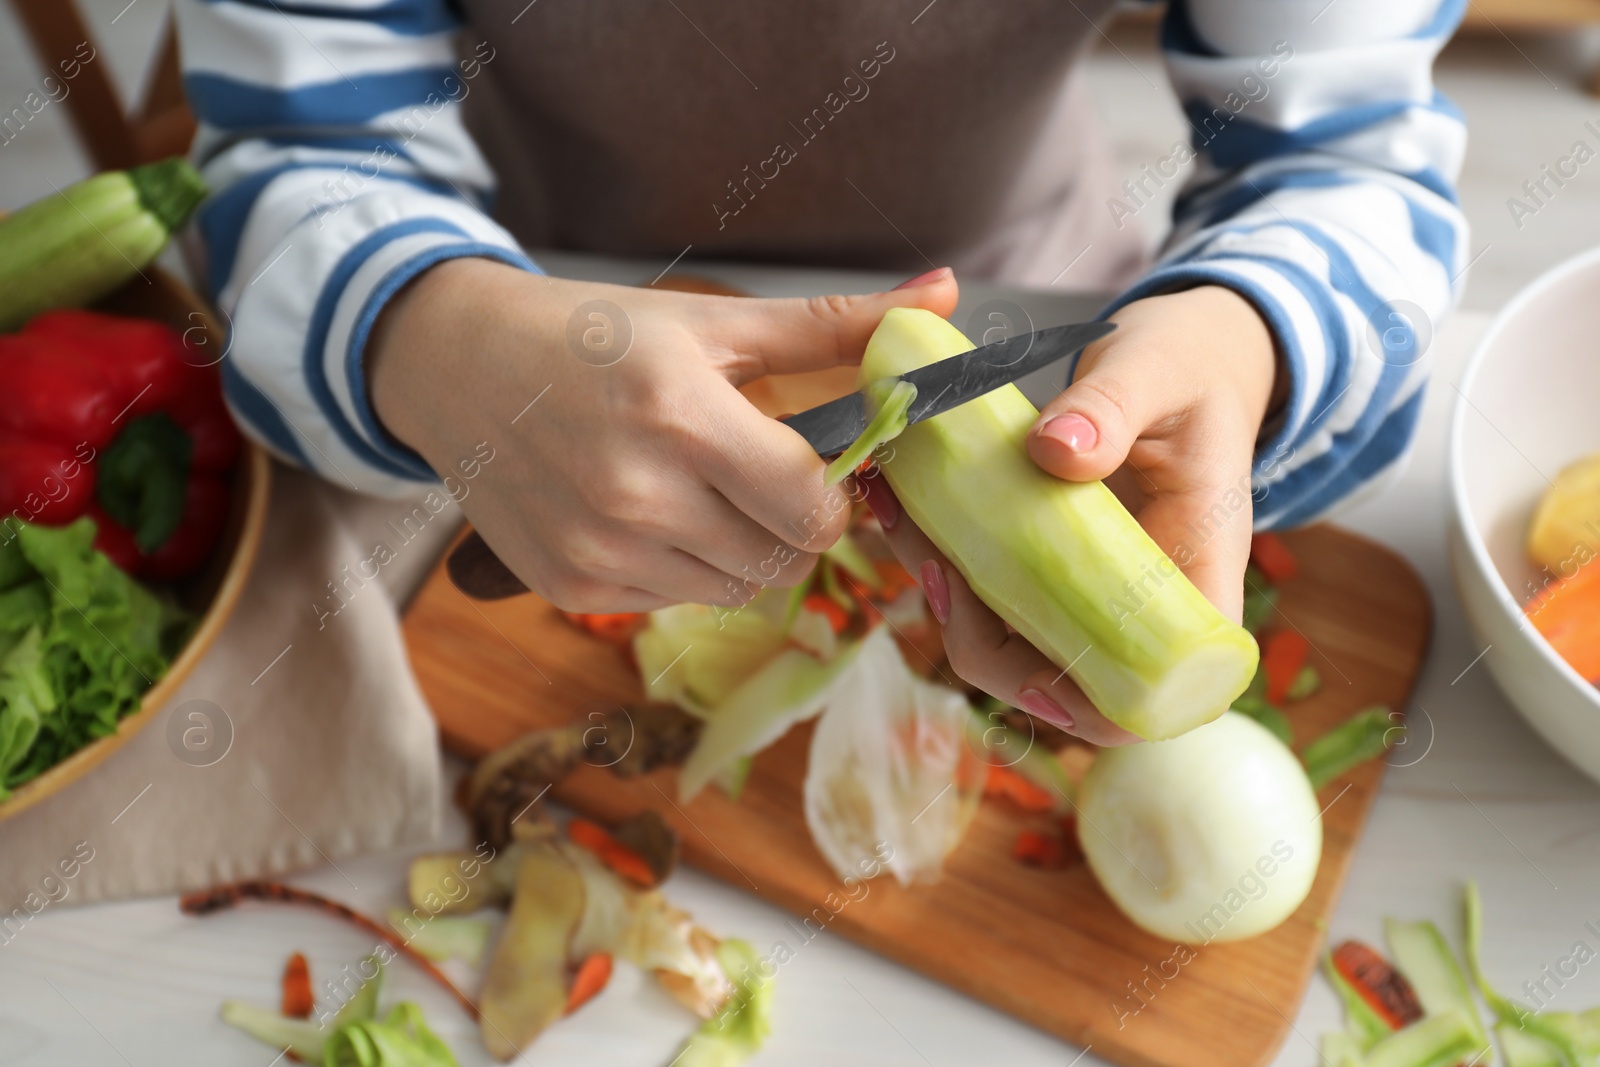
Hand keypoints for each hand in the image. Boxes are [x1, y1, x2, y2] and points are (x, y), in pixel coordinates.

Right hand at [368, 260, 958, 611]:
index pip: (813, 512)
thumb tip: (947, 295)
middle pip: (782, 561)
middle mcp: (638, 494)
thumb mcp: (713, 322)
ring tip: (693, 489)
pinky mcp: (570, 588)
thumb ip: (835, 324)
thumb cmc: (592, 334)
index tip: (810, 468)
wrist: (455, 365)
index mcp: (683, 414)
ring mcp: (599, 551)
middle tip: (754, 477)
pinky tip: (644, 514)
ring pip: (734, 590)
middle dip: (789, 525)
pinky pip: (673, 602)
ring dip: (737, 550)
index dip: (831, 497)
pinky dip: (680, 568)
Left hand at [867, 285, 1279, 744]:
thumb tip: (1057, 451)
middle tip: (936, 566)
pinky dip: (940, 553)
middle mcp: (1139, 610)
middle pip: (1061, 685)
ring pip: (1008, 639)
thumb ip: (1114, 408)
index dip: (1092, 712)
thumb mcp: (1160, 371)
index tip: (1029, 673)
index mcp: (1194, 587)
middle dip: (983, 643)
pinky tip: (899, 501)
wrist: (1180, 355)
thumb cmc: (1190, 368)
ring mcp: (1087, 593)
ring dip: (946, 595)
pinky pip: (986, 586)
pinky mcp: (1045, 564)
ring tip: (899, 515)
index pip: (1156, 699)